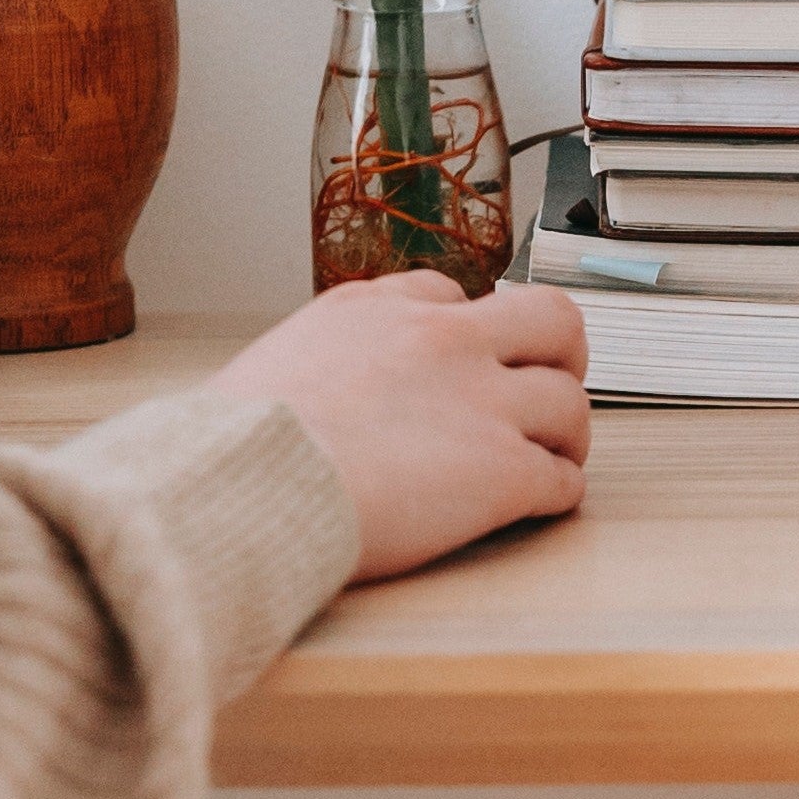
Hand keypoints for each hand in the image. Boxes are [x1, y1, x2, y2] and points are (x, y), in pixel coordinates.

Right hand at [204, 273, 591, 581]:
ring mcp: (481, 403)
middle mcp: (441, 341)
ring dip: (564, 434)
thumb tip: (324, 394)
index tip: (465, 358)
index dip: (467, 330)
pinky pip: (561, 478)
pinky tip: (539, 503)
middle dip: (560, 354)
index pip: (450, 295)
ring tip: (551, 457)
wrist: (240, 487)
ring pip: (569, 402)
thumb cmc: (229, 447)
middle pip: (550, 319)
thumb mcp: (273, 366)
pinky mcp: (502, 471)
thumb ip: (325, 362)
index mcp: (376, 311)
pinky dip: (557, 491)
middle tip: (552, 383)